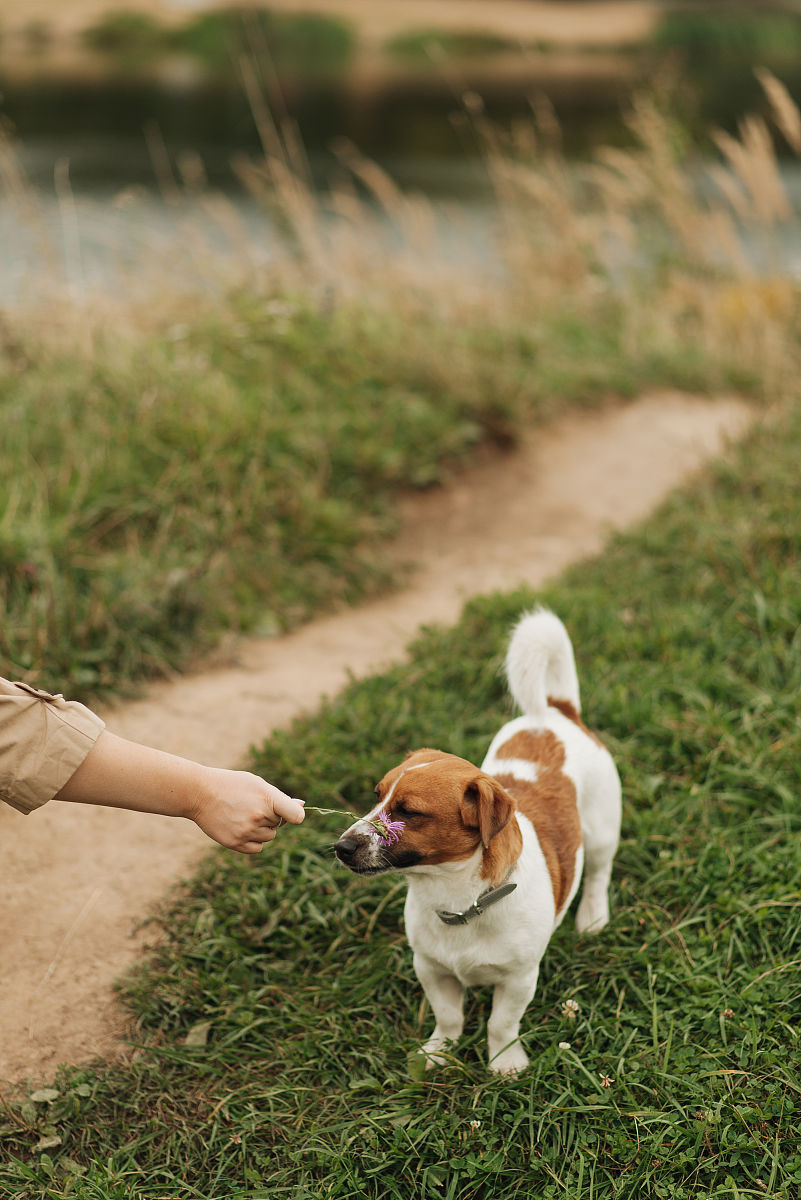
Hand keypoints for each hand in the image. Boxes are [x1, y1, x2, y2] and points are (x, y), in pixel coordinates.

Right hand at [189, 768, 305, 853]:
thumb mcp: (257, 784)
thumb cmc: (232, 786)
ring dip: (262, 829)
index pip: (296, 816)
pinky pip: (258, 848)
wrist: (200, 793)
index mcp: (268, 798)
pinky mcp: (236, 843)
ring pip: (269, 837)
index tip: (290, 814)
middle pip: (279, 824)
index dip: (296, 816)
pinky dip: (253, 841)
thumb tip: (302, 806)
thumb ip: (280, 798)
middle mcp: (259, 816)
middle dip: (271, 817)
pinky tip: (241, 827)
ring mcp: (247, 831)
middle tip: (251, 805)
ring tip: (244, 815)